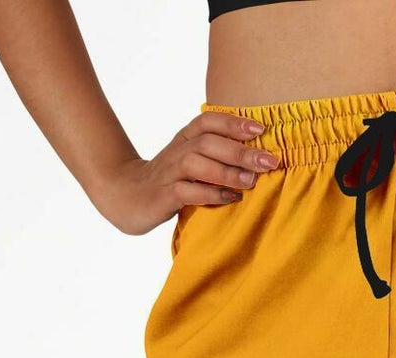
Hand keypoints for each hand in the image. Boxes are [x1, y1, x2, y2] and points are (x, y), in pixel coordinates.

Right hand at [88, 111, 280, 235]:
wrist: (126, 195)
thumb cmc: (168, 180)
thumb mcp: (191, 162)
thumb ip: (216, 156)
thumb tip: (258, 158)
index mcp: (185, 139)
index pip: (209, 121)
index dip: (234, 122)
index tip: (261, 128)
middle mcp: (178, 151)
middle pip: (209, 141)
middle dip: (241, 150)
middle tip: (270, 160)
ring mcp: (169, 173)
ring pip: (198, 163)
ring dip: (227, 171)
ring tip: (252, 181)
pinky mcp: (163, 195)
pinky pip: (188, 192)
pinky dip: (210, 194)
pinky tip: (230, 198)